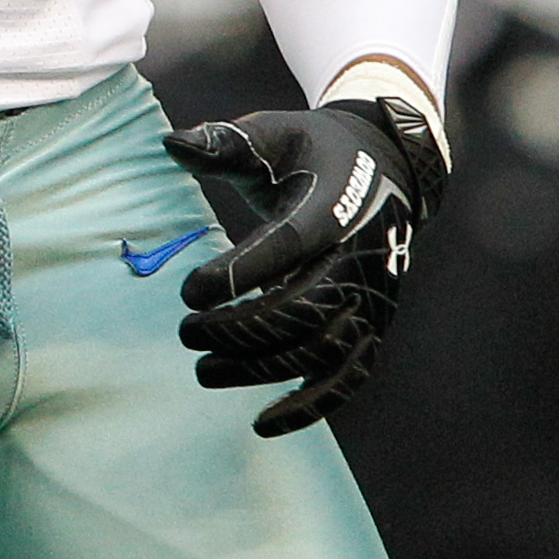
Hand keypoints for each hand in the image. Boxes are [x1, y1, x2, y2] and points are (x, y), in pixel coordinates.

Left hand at [165, 96, 446, 436]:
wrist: (388, 169)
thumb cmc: (314, 152)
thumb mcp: (273, 134)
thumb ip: (223, 142)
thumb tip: (170, 143)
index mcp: (334, 206)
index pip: (286, 247)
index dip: (236, 274)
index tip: (188, 292)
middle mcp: (360, 257)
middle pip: (302, 309)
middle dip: (238, 329)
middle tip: (186, 333)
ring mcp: (371, 297)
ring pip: (321, 350)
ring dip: (260, 369)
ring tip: (204, 369)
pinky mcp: (373, 326)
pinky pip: (349, 378)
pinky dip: (311, 406)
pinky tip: (262, 424)